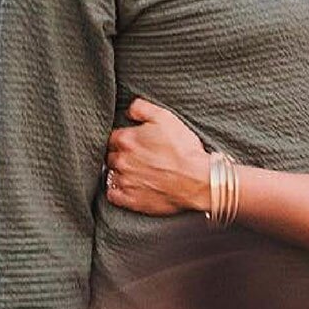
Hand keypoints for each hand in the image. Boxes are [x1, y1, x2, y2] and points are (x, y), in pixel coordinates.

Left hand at [105, 98, 210, 216]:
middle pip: (111, 155)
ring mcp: (125, 181)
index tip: (133, 142)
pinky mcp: (131, 199)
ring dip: (120, 172)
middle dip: (121, 155)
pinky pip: (113, 195)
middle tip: (137, 156)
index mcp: (127, 140)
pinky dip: (117, 191)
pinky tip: (127, 187)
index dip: (124, 138)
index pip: (113, 137)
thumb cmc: (183, 149)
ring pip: (112, 174)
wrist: (196, 179)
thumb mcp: (165, 117)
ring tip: (135, 171)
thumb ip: (142, 109)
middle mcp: (122, 161)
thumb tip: (130, 110)